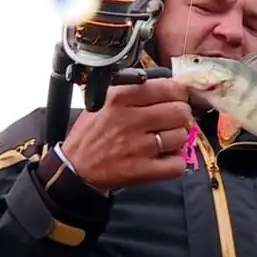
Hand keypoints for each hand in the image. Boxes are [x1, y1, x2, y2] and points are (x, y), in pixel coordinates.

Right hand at [61, 79, 193, 190]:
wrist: (75, 166)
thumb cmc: (92, 132)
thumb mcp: (104, 99)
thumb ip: (133, 88)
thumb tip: (167, 85)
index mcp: (121, 97)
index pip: (169, 88)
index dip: (179, 94)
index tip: (177, 99)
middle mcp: (130, 119)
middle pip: (180, 112)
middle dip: (180, 116)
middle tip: (172, 121)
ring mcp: (138, 146)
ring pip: (181, 137)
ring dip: (177, 140)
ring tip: (164, 141)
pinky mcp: (141, 170)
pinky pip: (177, 164)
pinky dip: (175, 163)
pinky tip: (164, 159)